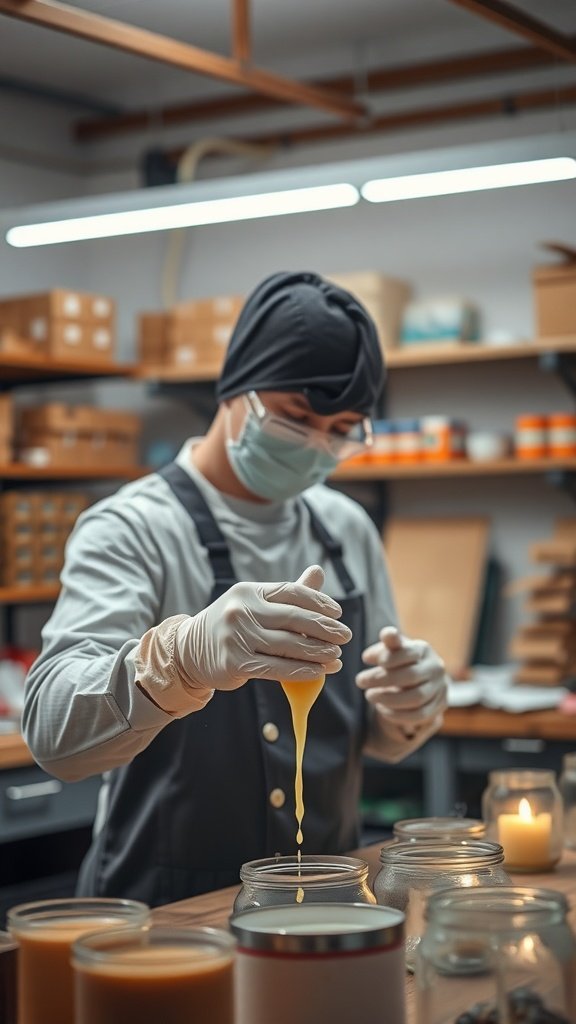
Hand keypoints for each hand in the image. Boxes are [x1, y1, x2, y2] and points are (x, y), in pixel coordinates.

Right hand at [175, 565, 351, 692]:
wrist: (189, 651)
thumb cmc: (232, 625)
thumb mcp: (254, 603)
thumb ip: (288, 593)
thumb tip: (318, 571)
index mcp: (250, 592)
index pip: (292, 592)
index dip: (319, 602)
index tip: (338, 613)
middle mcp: (242, 611)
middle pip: (294, 619)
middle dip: (325, 628)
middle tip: (346, 636)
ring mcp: (237, 638)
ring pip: (289, 645)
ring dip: (318, 652)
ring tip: (337, 656)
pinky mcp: (235, 664)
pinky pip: (277, 668)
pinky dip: (302, 670)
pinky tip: (319, 671)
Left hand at [356, 626, 447, 736]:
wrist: (422, 677)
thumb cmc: (401, 660)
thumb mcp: (393, 648)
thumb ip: (384, 646)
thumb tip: (368, 657)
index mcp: (424, 649)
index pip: (407, 653)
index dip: (387, 657)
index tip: (365, 659)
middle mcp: (435, 668)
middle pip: (410, 677)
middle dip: (381, 680)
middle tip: (360, 681)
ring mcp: (440, 688)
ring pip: (416, 698)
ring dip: (389, 699)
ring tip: (369, 695)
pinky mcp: (439, 705)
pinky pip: (419, 715)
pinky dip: (398, 715)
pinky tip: (381, 709)